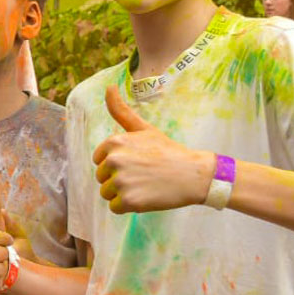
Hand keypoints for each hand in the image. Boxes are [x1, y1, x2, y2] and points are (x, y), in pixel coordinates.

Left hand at [92, 85, 215, 212]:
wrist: (194, 174)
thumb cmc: (168, 151)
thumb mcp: (144, 128)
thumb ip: (121, 111)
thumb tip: (109, 86)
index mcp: (114, 142)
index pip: (99, 160)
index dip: (117, 164)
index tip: (136, 162)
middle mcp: (114, 160)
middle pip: (101, 178)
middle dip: (119, 179)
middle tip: (143, 175)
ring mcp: (121, 181)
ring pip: (107, 193)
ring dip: (123, 194)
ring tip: (145, 185)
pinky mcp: (128, 201)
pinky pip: (115, 208)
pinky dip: (128, 206)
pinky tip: (146, 196)